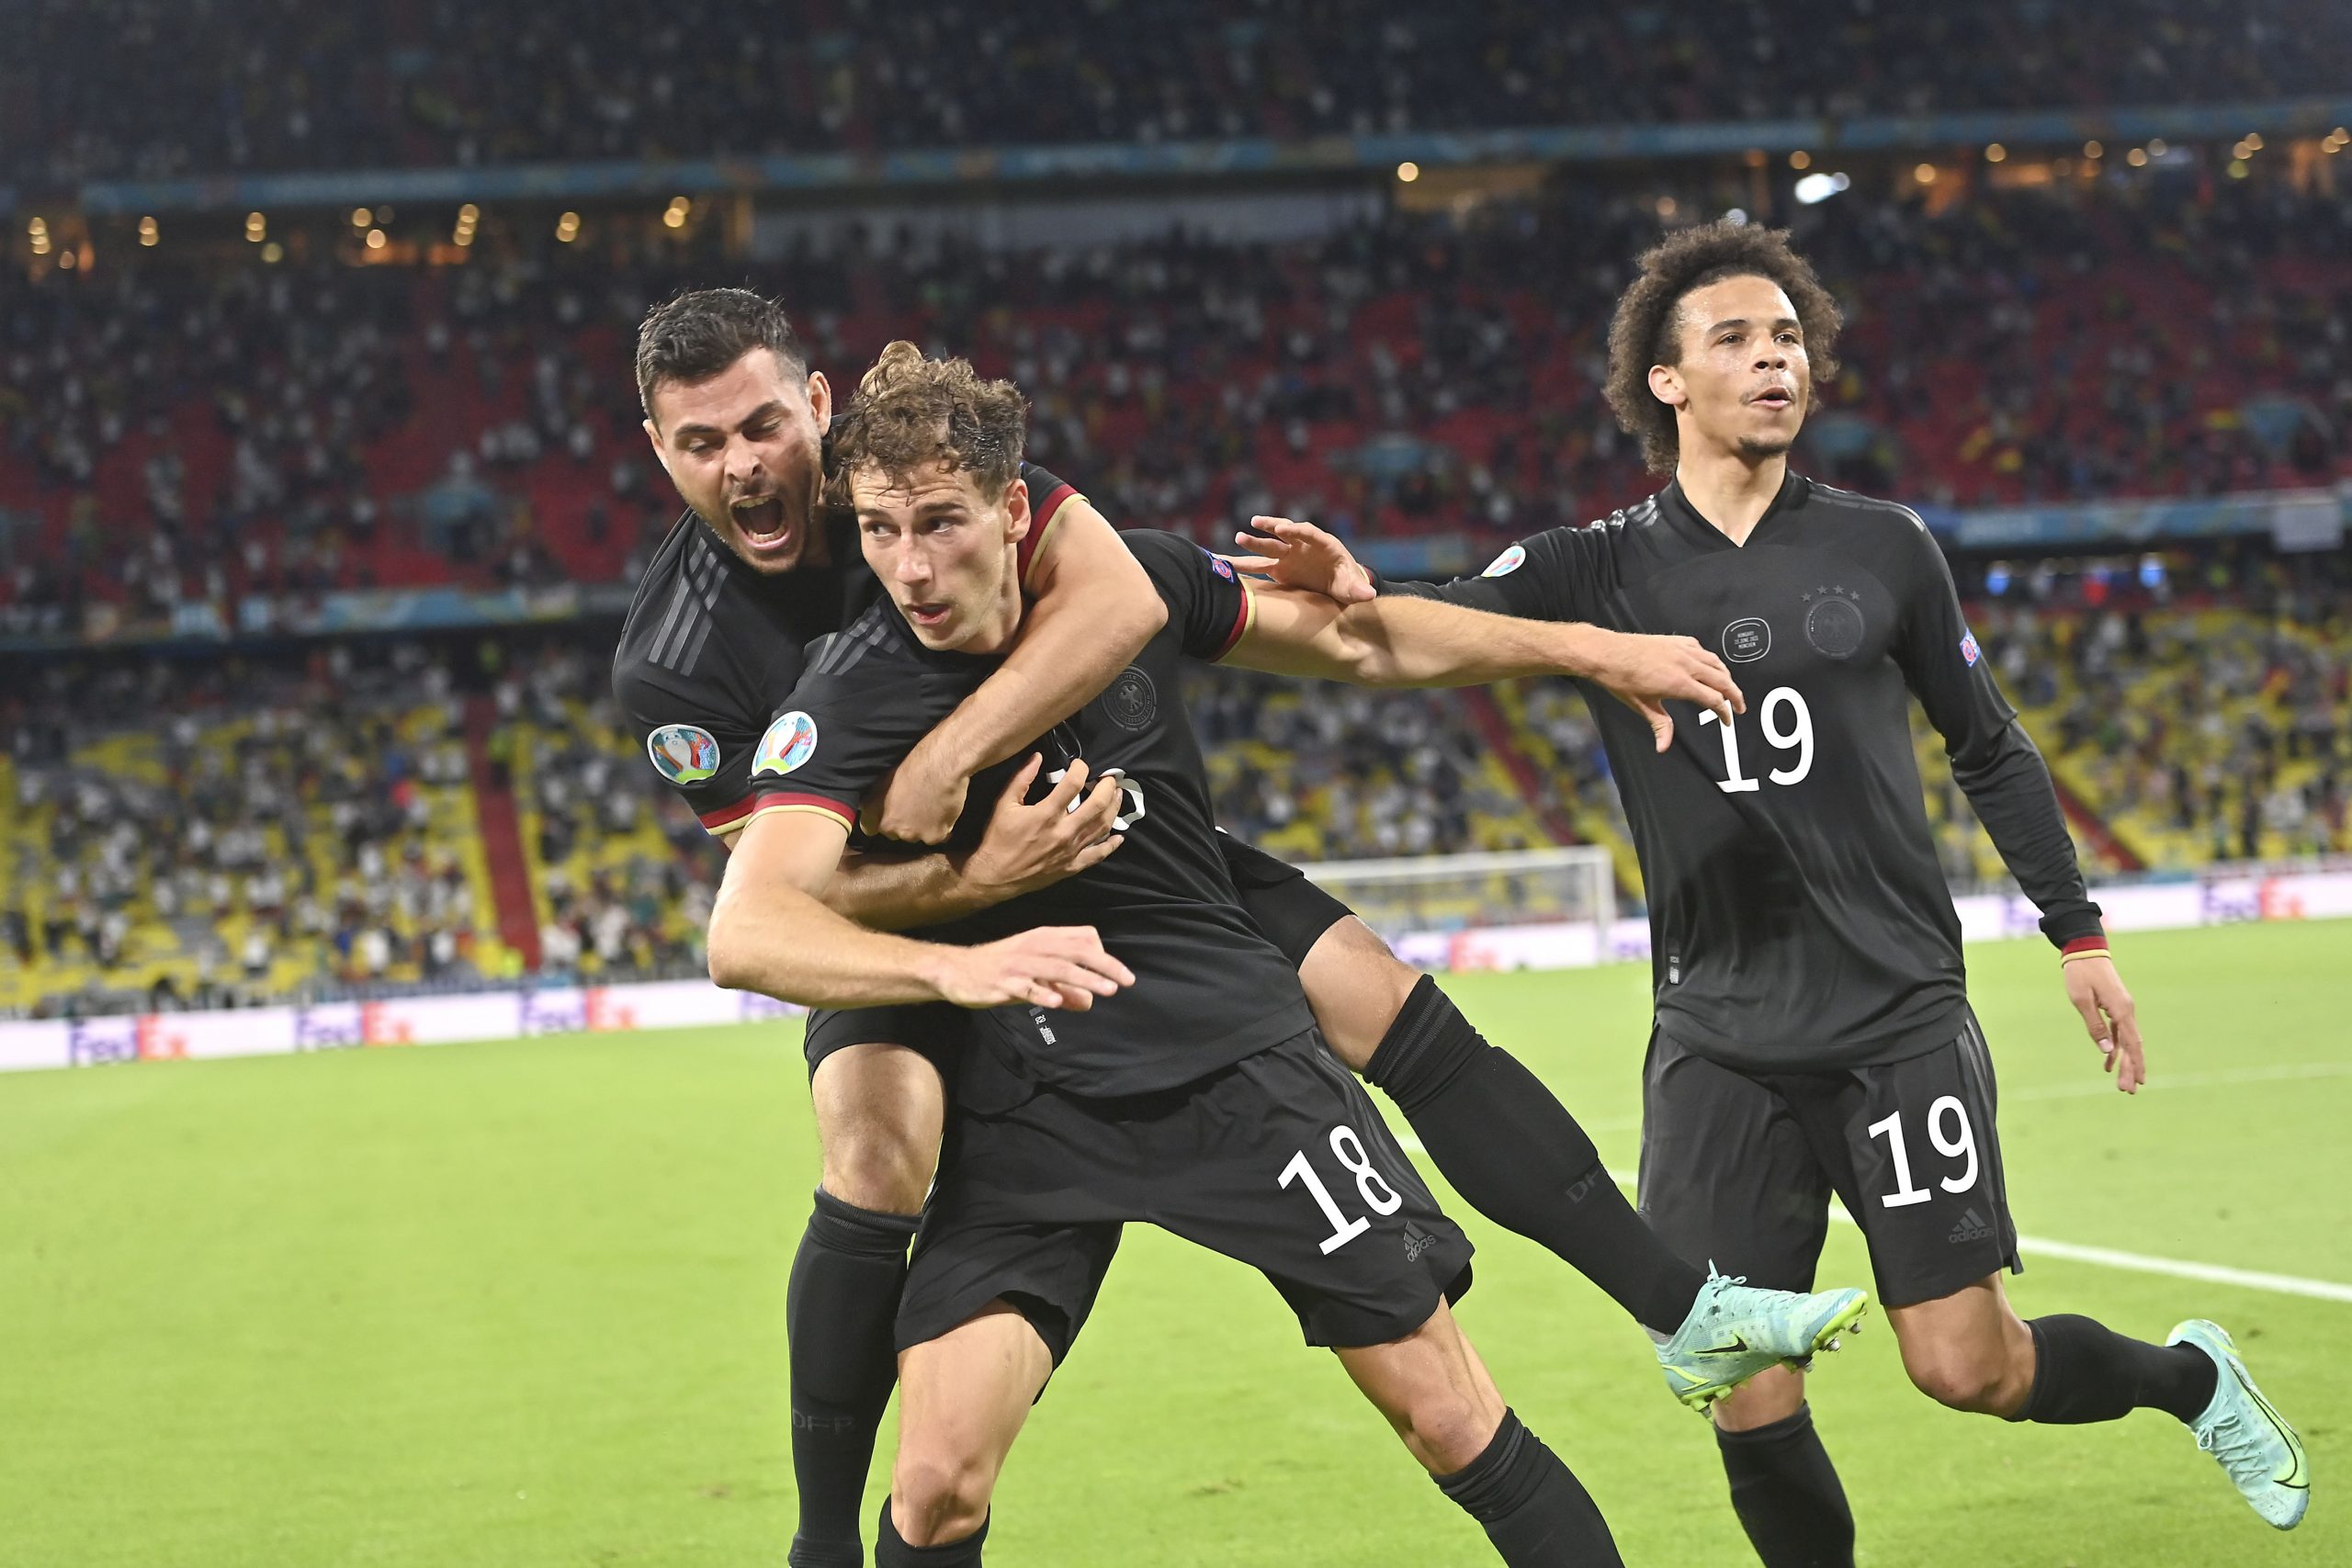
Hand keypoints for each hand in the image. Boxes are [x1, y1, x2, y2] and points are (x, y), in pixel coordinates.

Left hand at [862, 729, 972, 843]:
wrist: (942, 765)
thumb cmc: (914, 764)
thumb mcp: (885, 777)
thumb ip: (877, 796)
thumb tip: (874, 804)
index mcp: (873, 810)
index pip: (869, 828)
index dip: (881, 820)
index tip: (890, 814)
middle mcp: (890, 826)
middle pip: (895, 834)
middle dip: (904, 824)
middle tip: (916, 807)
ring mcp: (912, 834)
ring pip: (916, 836)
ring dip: (922, 827)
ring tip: (932, 807)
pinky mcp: (933, 836)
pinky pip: (937, 836)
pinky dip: (942, 827)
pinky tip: (944, 811)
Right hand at [935, 925, 1135, 1010]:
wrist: (956, 970)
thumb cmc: (999, 970)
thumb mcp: (1035, 976)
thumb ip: (1063, 988)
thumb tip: (1088, 1002)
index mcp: (1043, 938)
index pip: (1082, 939)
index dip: (1102, 955)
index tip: (1115, 975)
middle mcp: (1034, 947)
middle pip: (1076, 951)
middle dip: (1105, 965)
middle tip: (1127, 981)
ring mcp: (1018, 964)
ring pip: (1056, 968)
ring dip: (1083, 978)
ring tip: (1106, 990)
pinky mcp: (1003, 983)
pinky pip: (1026, 987)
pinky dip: (1042, 993)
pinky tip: (1058, 1002)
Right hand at [960, 755, 1126, 902]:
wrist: (995, 876)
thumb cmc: (998, 838)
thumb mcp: (1003, 804)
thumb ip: (1021, 778)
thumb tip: (1037, 756)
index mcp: (1047, 814)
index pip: (1074, 783)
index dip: (1081, 768)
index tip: (1080, 764)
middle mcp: (1064, 831)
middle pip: (1097, 804)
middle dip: (1108, 787)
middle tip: (1110, 779)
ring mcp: (1071, 850)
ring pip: (1102, 826)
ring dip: (1114, 809)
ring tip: (1118, 796)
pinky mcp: (1073, 866)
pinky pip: (1098, 854)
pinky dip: (1111, 845)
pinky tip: (1119, 836)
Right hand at [1228, 516, 1375, 604]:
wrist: (1338, 586)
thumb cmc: (1348, 583)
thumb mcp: (1353, 587)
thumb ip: (1358, 590)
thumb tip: (1369, 594)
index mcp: (1323, 545)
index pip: (1310, 533)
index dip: (1297, 530)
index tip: (1284, 528)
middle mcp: (1302, 547)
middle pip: (1285, 535)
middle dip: (1270, 528)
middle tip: (1256, 523)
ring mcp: (1289, 557)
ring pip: (1269, 547)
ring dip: (1254, 543)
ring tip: (1238, 537)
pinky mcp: (1279, 569)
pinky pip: (1259, 566)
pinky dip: (1244, 565)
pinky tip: (1225, 563)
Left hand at [1585, 630, 1746, 751]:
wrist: (1606, 653)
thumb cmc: (1621, 679)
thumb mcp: (1642, 706)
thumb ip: (1660, 726)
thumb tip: (1664, 747)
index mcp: (1680, 683)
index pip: (1714, 700)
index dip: (1725, 712)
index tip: (1728, 721)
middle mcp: (1686, 665)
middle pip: (1723, 680)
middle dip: (1735, 695)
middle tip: (1740, 706)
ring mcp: (1682, 650)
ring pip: (1716, 662)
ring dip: (1726, 676)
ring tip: (1729, 687)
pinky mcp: (1676, 640)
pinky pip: (1702, 650)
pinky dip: (1710, 659)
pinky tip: (1708, 666)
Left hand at [2062, 953, 2143, 1092]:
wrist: (2085, 951)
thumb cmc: (2080, 974)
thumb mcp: (2082, 1001)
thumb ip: (2095, 1026)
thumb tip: (2107, 1051)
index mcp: (2121, 1010)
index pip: (2131, 1043)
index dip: (2135, 1064)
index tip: (2137, 1082)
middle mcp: (2126, 1011)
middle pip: (2133, 1046)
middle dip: (2131, 1069)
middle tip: (2128, 1090)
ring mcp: (2122, 1009)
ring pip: (2127, 1041)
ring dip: (2125, 1062)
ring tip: (2121, 1083)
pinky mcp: (2115, 1007)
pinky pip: (2119, 1032)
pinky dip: (2115, 1048)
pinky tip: (2108, 1062)